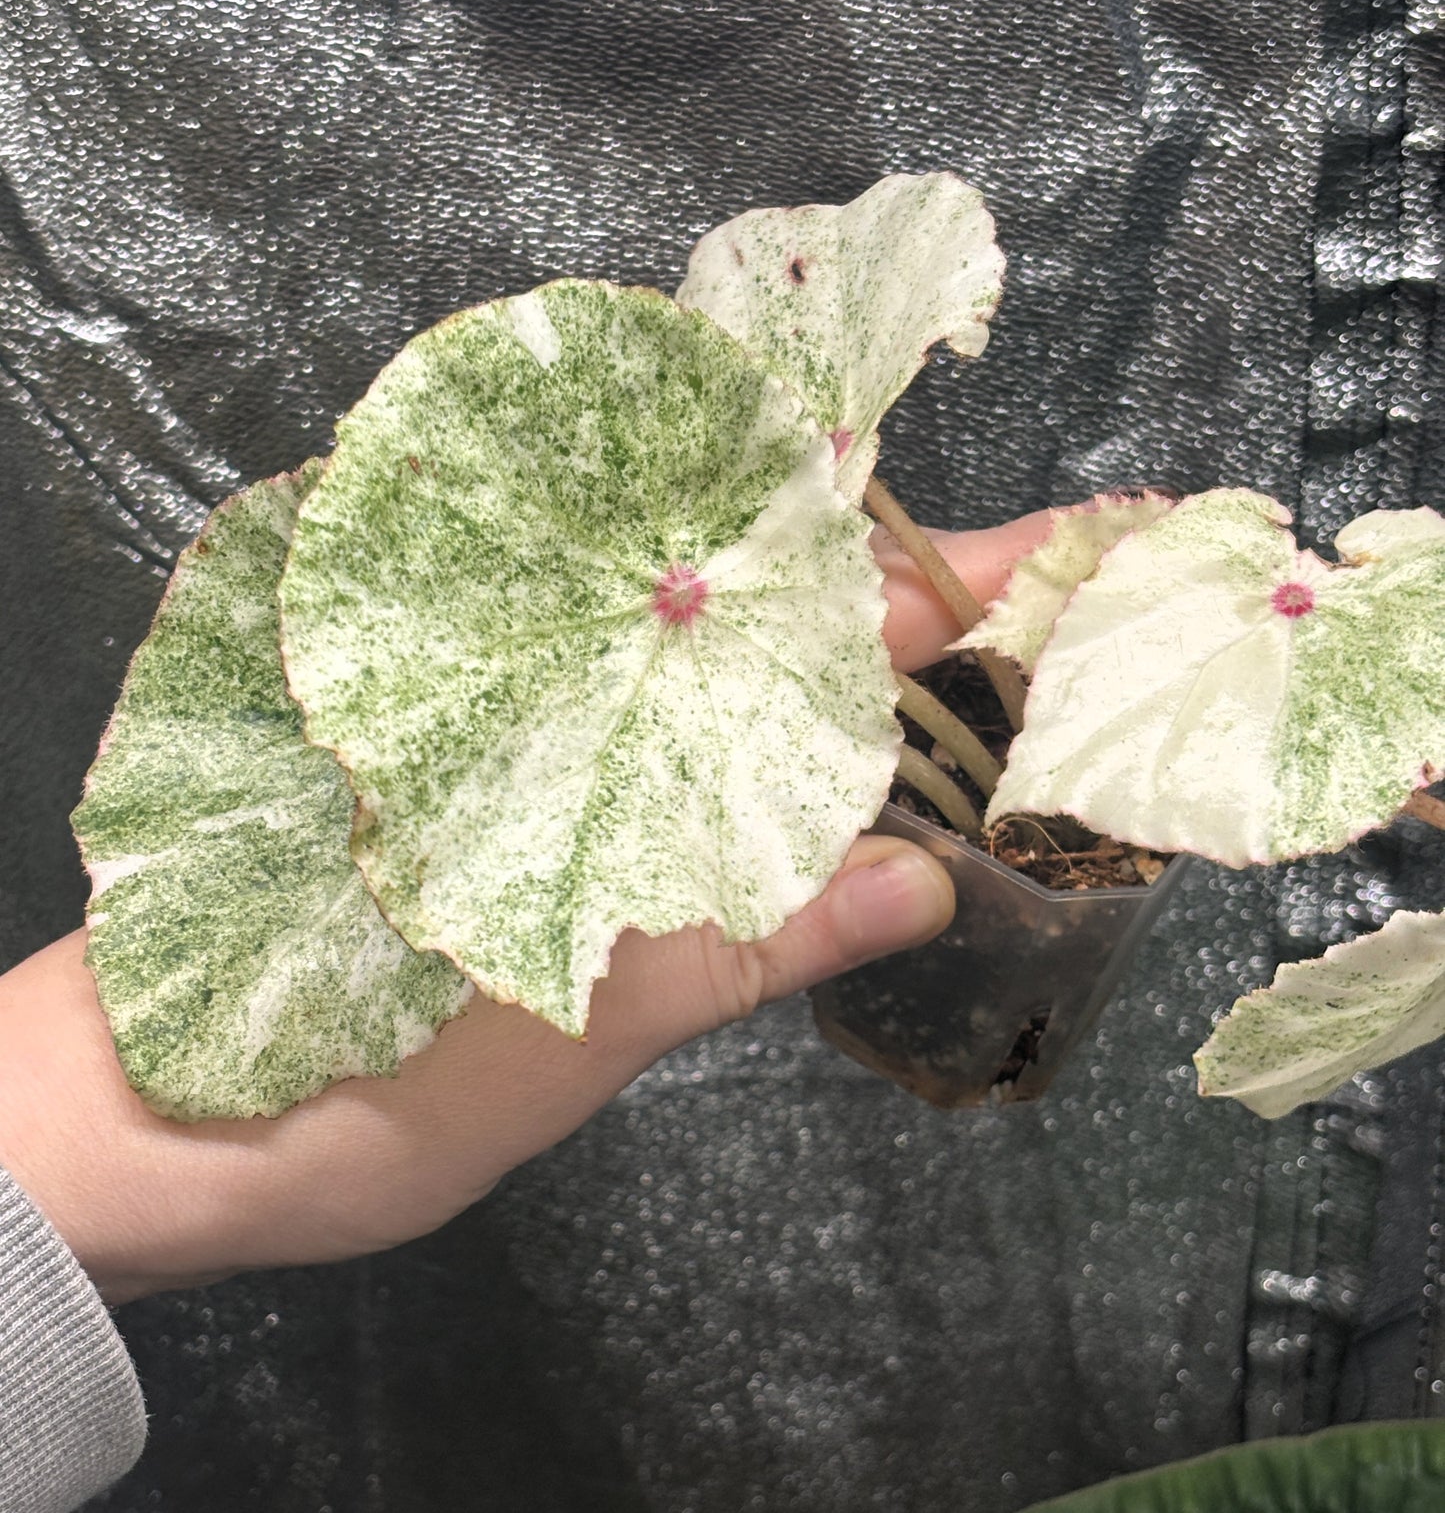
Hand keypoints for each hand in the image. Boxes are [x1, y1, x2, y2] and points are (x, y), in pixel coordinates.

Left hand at [0, 511, 1049, 1304]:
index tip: (1089, 537)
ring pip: (733, 678)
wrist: (155, 1116)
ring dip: (860, 674)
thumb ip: (746, 933)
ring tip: (995, 679)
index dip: (957, 569)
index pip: (807, 608)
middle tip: (1069, 614)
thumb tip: (921, 878)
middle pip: (780, 615)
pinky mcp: (522, 812)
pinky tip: (845, 776)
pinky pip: (682, 758)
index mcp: (598, 721)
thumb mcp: (568, 1023)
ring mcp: (548, 751)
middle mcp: (573, 703)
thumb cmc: (349, 1061)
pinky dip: (776, 758)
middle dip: (931, 603)